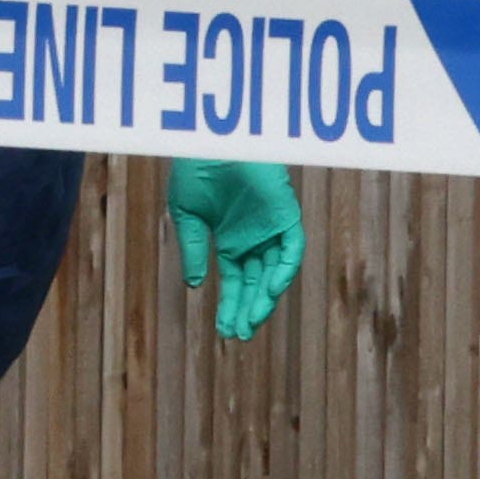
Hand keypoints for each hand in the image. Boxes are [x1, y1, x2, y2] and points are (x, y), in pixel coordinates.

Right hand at [169, 159, 303, 343]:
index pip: (236, 282)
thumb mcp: (187, 216)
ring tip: (251, 321)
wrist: (211, 143)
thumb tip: (193, 286)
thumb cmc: (196, 172)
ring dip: (265, 298)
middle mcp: (255, 240)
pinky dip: (284, 270)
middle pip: (256, 284)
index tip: (224, 331)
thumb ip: (193, 250)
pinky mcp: (286, 217)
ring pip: (275, 273)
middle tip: (239, 335)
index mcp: (232, 241)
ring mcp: (271, 230)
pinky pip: (291, 250)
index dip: (231, 306)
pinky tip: (269, 290)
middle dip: (248, 310)